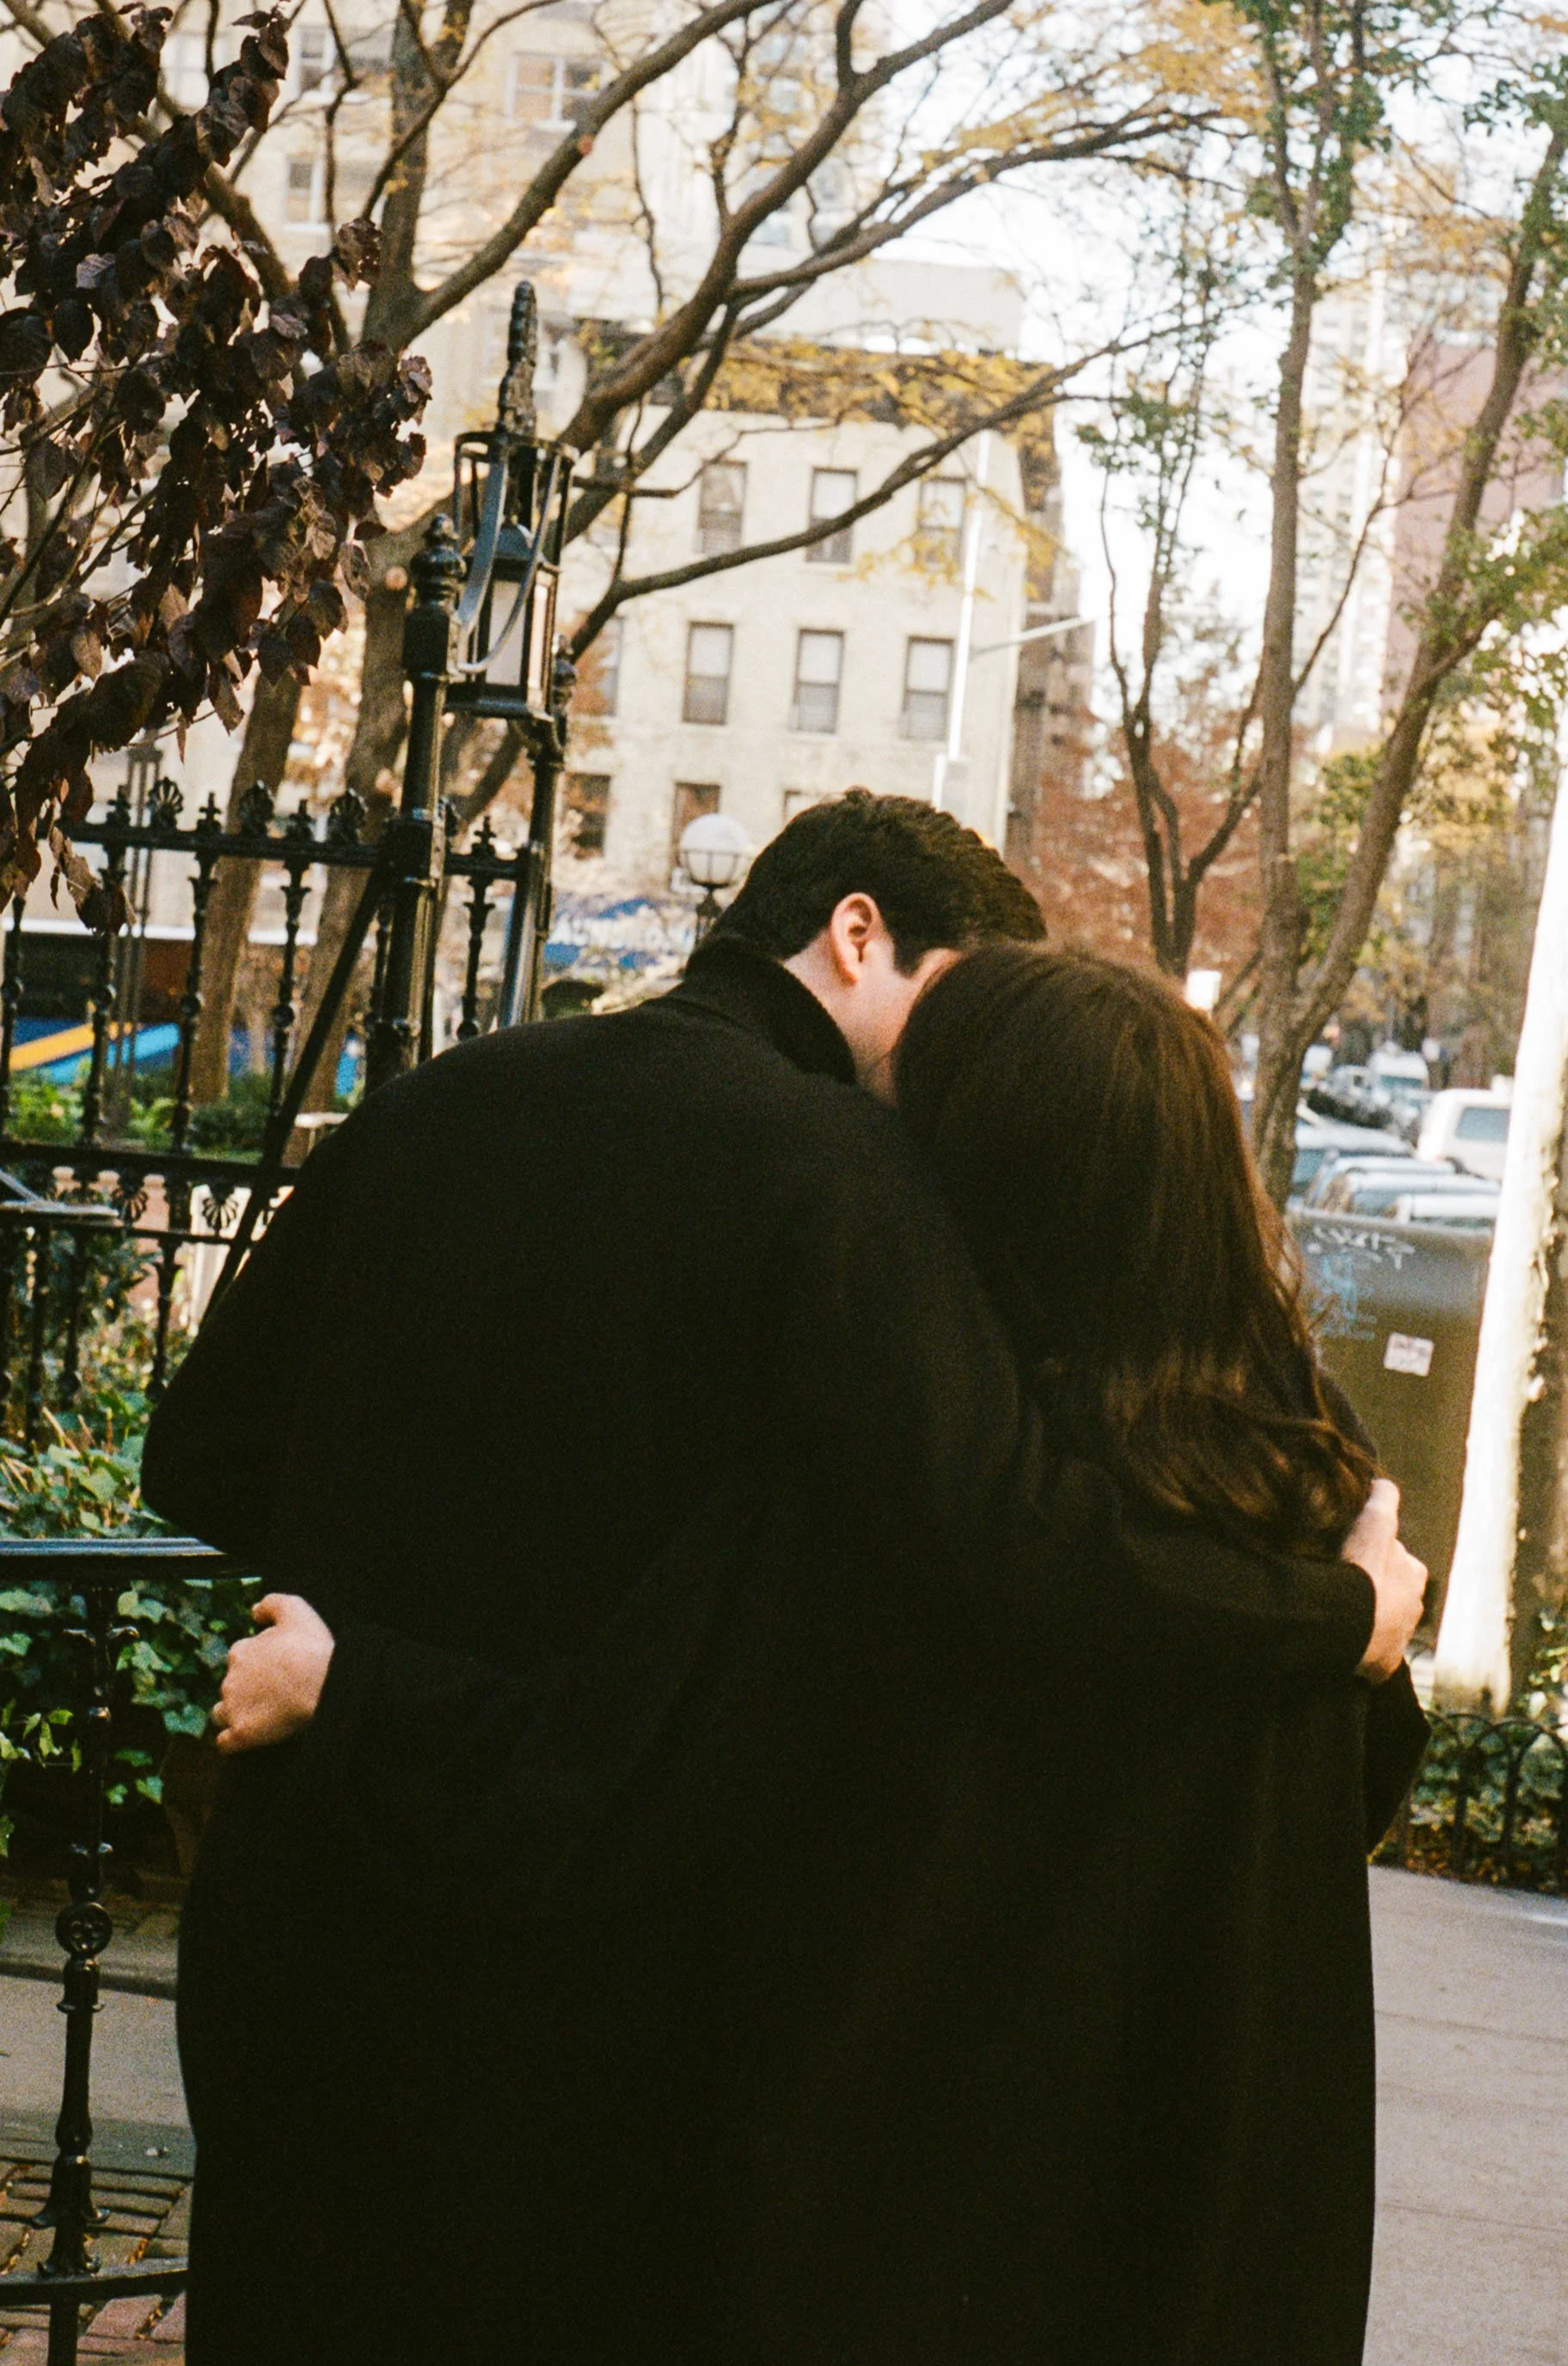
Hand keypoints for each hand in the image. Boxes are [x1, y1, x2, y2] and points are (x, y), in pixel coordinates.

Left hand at [212, 1593, 334, 1754]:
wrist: (323, 1684)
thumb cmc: (311, 1647)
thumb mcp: (295, 1609)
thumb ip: (271, 1604)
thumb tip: (254, 1611)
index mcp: (240, 1651)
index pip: (239, 1657)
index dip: (256, 1662)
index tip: (274, 1668)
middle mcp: (230, 1680)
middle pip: (230, 1686)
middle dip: (244, 1689)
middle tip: (271, 1693)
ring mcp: (234, 1708)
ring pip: (221, 1713)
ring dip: (233, 1714)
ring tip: (257, 1716)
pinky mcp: (242, 1734)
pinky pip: (225, 1743)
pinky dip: (232, 1742)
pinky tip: (245, 1739)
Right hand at [1341, 1478, 1427, 1682]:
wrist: (1350, 1622)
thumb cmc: (1364, 1570)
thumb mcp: (1375, 1521)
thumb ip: (1383, 1498)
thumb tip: (1382, 1483)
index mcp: (1414, 1573)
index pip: (1395, 1557)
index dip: (1373, 1553)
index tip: (1353, 1556)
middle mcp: (1414, 1606)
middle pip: (1389, 1591)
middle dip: (1372, 1588)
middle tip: (1341, 1583)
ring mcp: (1399, 1638)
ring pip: (1381, 1622)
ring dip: (1365, 1618)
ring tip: (1336, 1612)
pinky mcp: (1384, 1664)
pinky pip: (1371, 1654)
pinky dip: (1359, 1648)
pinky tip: (1339, 1639)